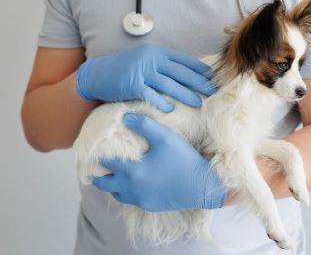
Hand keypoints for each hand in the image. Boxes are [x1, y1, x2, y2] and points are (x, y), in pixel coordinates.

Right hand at [76, 43, 215, 111]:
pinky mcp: (132, 85)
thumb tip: (183, 74)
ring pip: (169, 85)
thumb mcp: (144, 60)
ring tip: (198, 103)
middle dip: (198, 82)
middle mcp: (151, 60)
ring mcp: (142, 72)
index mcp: (156, 52)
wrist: (96, 74)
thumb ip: (162, 64)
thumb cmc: (123, 69)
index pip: (183, 60)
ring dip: (186, 95)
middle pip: (180, 73)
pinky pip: (151, 95)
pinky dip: (162, 102)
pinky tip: (171, 109)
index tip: (211, 76)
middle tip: (212, 91)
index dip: (198, 68)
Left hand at [93, 113, 226, 211]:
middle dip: (99, 175)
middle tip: (99, 166)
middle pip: (104, 184)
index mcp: (132, 171)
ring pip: (116, 194)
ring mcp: (140, 199)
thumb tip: (125, 117)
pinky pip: (130, 200)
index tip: (95, 151)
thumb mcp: (165, 137)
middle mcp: (131, 188)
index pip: (106, 163)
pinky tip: (134, 183)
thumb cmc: (183, 160)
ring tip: (115, 174)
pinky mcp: (149, 206)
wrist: (202, 186)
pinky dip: (126, 192)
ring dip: (112, 184)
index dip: (98, 156)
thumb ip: (144, 125)